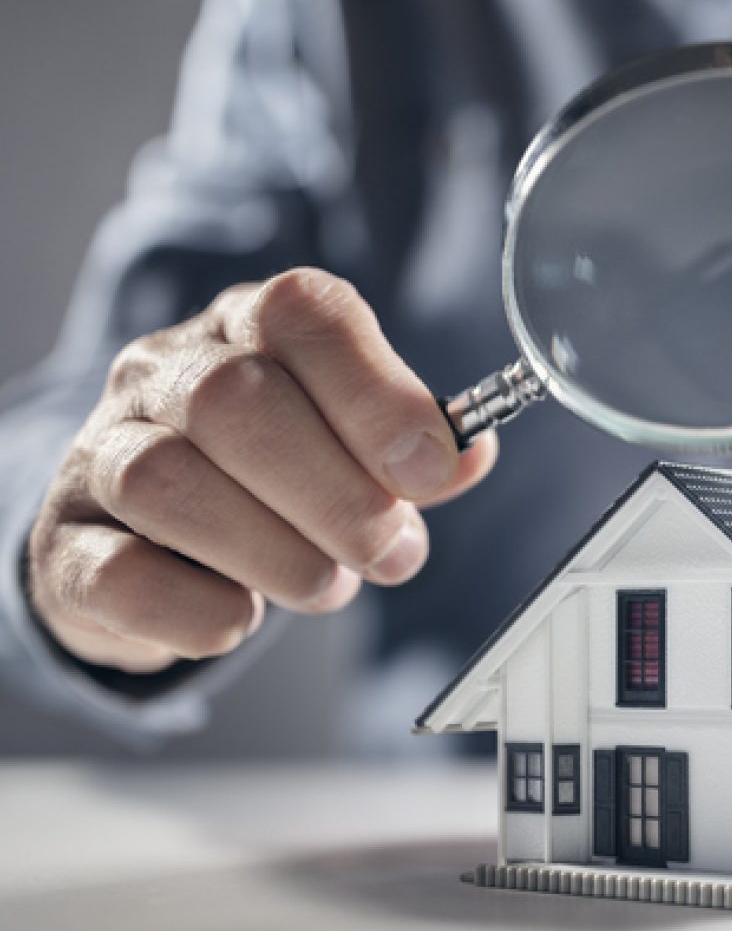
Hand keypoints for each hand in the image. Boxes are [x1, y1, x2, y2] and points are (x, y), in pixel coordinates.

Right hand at [26, 268, 497, 673]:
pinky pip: (119, 574)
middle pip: (236, 402)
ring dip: (276, 553)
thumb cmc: (273, 480)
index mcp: (249, 328)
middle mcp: (163, 373)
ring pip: (169, 481)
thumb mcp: (354, 446)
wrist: (153, 539)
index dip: (378, 395)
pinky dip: (200, 609)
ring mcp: (100, 453)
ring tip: (325, 585)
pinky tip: (242, 616)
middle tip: (391, 554)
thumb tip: (468, 456)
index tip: (432, 472)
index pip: (303, 315)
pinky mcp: (64, 545)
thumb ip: (414, 450)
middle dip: (337, 495)